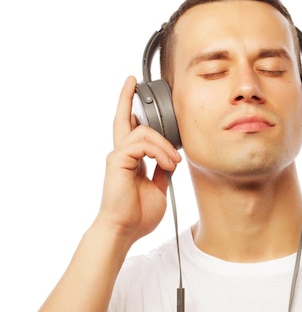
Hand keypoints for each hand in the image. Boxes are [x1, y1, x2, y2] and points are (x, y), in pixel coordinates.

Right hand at [96, 76, 181, 244]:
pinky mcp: (118, 161)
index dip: (134, 112)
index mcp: (131, 160)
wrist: (125, 230)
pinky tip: (167, 165)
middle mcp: (122, 154)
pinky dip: (159, 152)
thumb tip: (170, 160)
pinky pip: (141, 144)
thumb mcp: (159, 188)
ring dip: (165, 145)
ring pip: (143, 132)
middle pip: (123, 119)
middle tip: (133, 81)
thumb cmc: (138, 215)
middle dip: (127, 98)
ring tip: (174, 162)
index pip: (132, 130)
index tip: (138, 97)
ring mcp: (118, 156)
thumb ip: (162, 171)